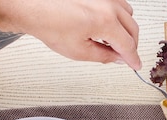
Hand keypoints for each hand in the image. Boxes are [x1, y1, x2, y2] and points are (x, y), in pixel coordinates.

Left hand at [0, 0, 140, 68]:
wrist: (30, 6)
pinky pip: (117, 3)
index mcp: (106, 22)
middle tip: (125, 56)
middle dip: (131, 45)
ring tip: (115, 40)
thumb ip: (104, 57)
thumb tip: (117, 58)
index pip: (128, 45)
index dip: (133, 59)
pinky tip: (108, 25)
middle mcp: (108, 5)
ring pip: (128, 14)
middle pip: (132, 29)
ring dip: (126, 29)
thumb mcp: (79, 51)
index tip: (135, 65)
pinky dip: (118, 16)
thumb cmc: (48, 23)